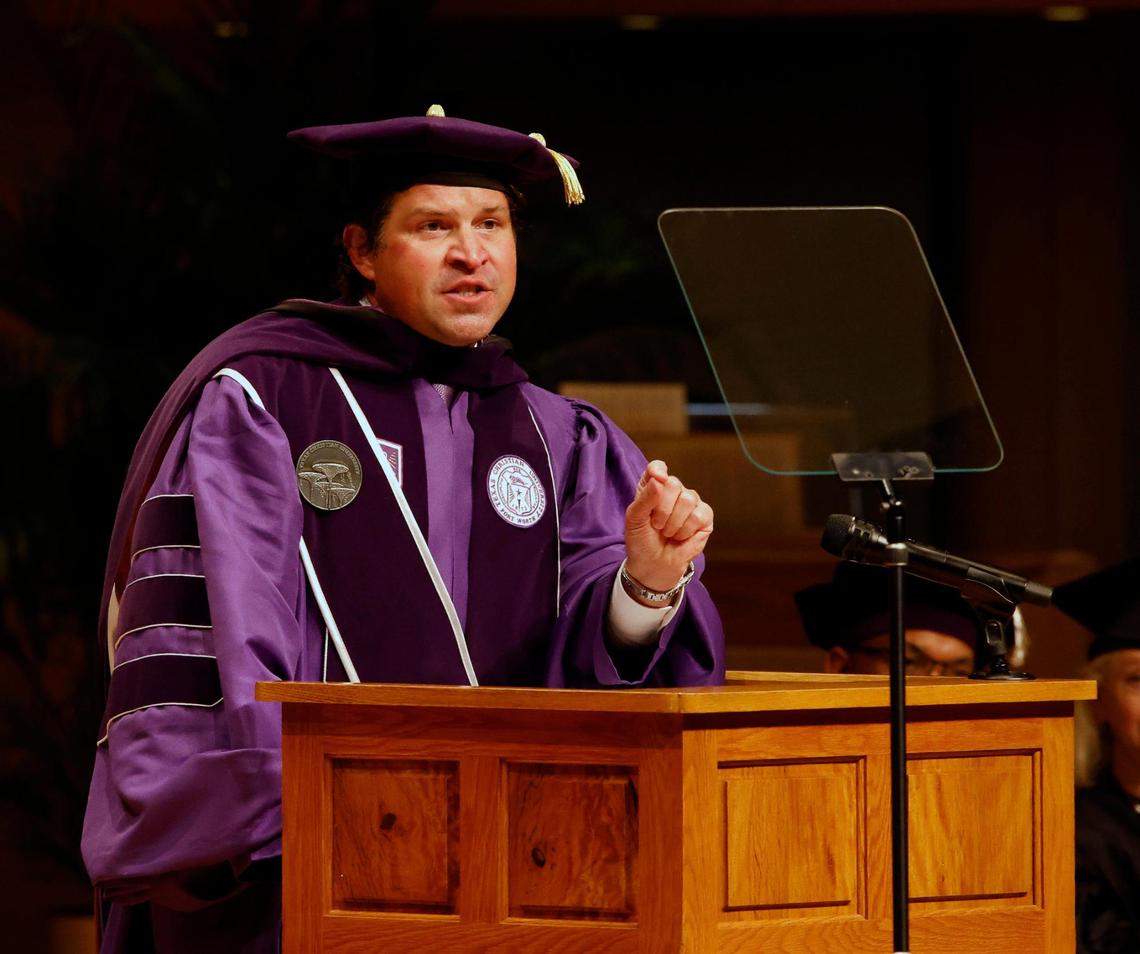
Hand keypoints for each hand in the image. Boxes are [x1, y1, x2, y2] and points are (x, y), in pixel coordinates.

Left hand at [624, 460, 713, 594]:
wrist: (654, 565)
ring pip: (687, 499)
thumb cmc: (642, 541)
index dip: (658, 471)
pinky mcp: (704, 517)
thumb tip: (660, 479)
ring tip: (667, 532)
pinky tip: (681, 537)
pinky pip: (698, 515)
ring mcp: (691, 502)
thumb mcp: (634, 519)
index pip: (658, 467)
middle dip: (662, 509)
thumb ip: (644, 498)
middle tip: (656, 525)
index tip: (657, 479)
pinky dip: (686, 530)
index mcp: (653, 487)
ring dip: (673, 523)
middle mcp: (674, 491)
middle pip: (673, 483)